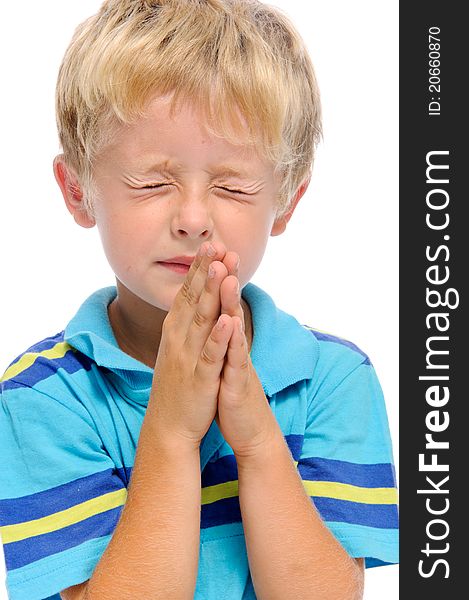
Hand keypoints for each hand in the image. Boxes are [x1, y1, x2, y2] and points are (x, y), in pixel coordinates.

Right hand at [147, 241, 237, 447]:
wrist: (168, 428)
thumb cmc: (177, 386)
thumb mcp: (178, 350)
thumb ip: (186, 326)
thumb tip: (191, 304)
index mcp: (175, 333)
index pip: (186, 295)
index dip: (198, 270)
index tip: (209, 246)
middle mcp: (178, 340)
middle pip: (193, 300)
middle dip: (205, 272)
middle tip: (214, 244)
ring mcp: (188, 359)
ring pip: (202, 321)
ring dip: (211, 294)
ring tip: (221, 268)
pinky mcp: (200, 379)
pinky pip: (211, 355)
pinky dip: (219, 337)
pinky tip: (227, 319)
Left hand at [214, 261, 279, 457]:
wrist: (249, 430)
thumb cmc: (231, 394)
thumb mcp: (222, 361)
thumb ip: (220, 339)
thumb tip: (214, 318)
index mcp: (224, 341)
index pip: (218, 304)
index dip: (213, 279)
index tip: (209, 252)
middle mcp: (233, 346)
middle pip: (228, 307)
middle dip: (225, 278)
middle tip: (224, 248)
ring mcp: (237, 362)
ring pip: (234, 327)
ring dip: (230, 301)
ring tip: (227, 275)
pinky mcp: (240, 383)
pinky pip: (237, 359)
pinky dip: (233, 340)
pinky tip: (231, 323)